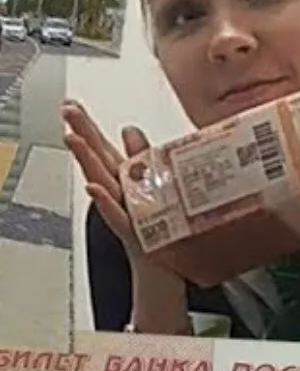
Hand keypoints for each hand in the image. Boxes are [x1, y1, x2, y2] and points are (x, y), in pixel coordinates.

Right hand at [62, 99, 148, 257]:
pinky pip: (117, 215)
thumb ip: (139, 157)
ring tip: (74, 140)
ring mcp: (123, 211)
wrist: (160, 264)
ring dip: (88, 161)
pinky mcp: (132, 231)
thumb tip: (129, 130)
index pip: (102, 149)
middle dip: (83, 135)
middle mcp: (119, 193)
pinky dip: (105, 202)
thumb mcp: (149, 185)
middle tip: (67, 113)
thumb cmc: (154, 227)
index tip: (71, 106)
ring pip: (102, 183)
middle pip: (98, 160)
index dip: (88, 127)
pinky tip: (94, 188)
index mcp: (123, 180)